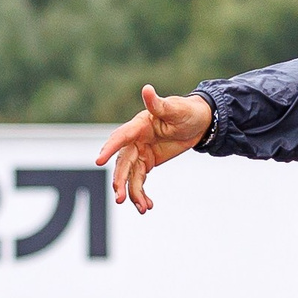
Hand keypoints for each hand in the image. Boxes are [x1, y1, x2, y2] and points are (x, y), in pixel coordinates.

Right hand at [95, 85, 211, 213]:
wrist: (198, 123)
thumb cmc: (186, 111)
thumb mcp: (175, 109)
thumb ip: (158, 104)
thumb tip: (147, 89)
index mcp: (138, 125)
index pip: (120, 137)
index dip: (109, 148)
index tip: (98, 161)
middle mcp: (135, 140)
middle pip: (123, 163)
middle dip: (120, 181)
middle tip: (119, 198)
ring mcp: (140, 152)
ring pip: (130, 176)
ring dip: (133, 192)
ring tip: (141, 208)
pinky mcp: (147, 162)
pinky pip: (140, 180)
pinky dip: (141, 193)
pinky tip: (147, 206)